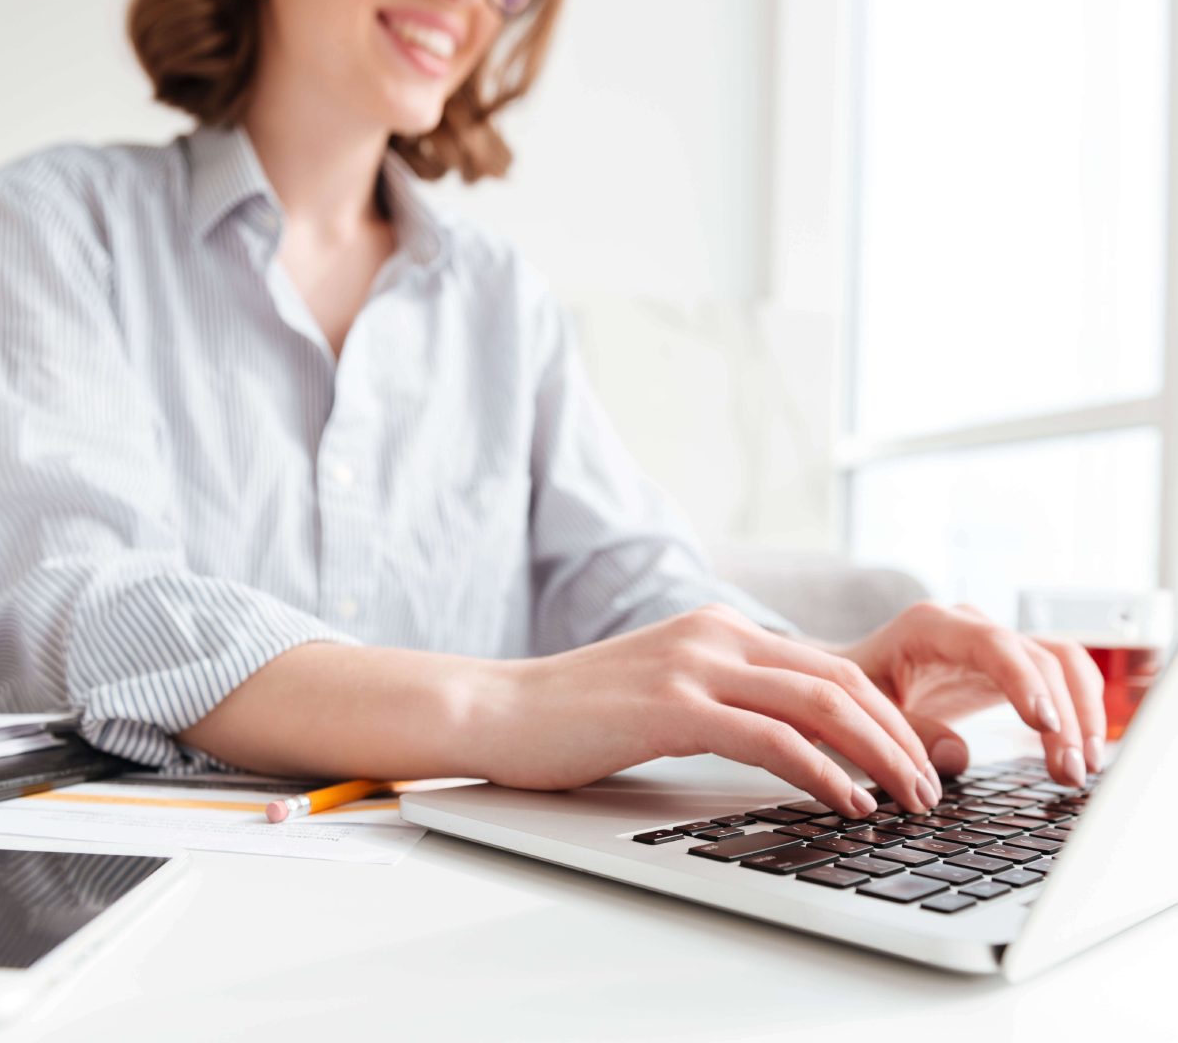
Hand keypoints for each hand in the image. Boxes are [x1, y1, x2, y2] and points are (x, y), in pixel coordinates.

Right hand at [479, 603, 943, 816]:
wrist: (501, 709)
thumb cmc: (580, 714)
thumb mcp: (668, 691)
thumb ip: (728, 699)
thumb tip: (793, 743)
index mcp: (721, 629)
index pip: (829, 666)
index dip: (885, 715)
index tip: (914, 760)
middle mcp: (716, 635)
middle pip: (840, 679)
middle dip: (899, 737)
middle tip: (932, 786)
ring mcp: (694, 666)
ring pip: (820, 703)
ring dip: (879, 756)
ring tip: (910, 800)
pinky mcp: (672, 706)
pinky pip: (771, 738)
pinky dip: (823, 772)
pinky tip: (847, 804)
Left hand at [829, 602, 1105, 786]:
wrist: (847, 677)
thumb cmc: (852, 691)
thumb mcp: (866, 710)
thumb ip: (907, 730)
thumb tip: (960, 757)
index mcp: (928, 626)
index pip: (992, 644)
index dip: (1023, 682)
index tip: (1043, 725)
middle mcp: (969, 625)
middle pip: (1038, 657)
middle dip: (1062, 715)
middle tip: (1068, 771)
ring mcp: (993, 642)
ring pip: (1061, 663)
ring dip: (1081, 713)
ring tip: (1080, 769)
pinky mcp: (1008, 666)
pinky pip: (1058, 678)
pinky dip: (1077, 711)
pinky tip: (1078, 753)